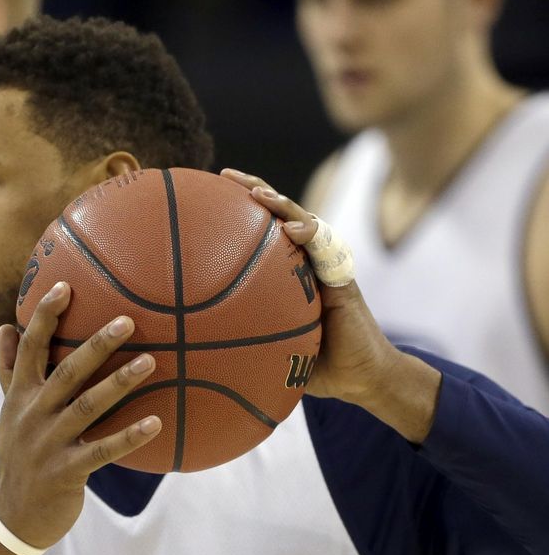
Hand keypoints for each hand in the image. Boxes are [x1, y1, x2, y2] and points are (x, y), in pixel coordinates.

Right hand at [0, 281, 161, 549]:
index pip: (31, 348)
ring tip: (151, 361)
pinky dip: (129, 436)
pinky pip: (103, 450)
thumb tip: (5, 327)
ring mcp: (50, 443)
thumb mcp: (9, 411)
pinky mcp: (68, 471)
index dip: (46, 317)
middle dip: (96, 344)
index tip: (65, 286)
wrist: (13, 515)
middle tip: (128, 320)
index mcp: (20, 396)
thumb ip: (9, 369)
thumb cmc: (20, 454)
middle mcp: (32, 414)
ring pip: (88, 406)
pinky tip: (156, 422)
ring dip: (120, 382)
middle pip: (66, 371)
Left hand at [219, 169, 399, 403]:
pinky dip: (310, 232)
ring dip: (281, 203)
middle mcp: (306, 262)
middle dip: (254, 189)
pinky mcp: (343, 276)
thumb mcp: (268, 350)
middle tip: (225, 177)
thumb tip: (193, 352)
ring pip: (303, 221)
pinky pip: (327, 247)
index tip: (208, 196)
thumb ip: (242, 340)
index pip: (261, 231)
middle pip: (279, 214)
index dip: (238, 212)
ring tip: (258, 193)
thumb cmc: (314, 365)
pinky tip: (290, 228)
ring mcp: (326, 265)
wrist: (361, 378)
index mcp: (286, 272)